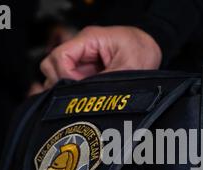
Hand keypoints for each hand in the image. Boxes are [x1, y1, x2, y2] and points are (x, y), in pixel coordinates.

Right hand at [40, 26, 161, 88]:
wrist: (151, 51)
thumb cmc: (142, 52)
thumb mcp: (127, 68)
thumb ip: (103, 81)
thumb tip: (82, 95)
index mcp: (89, 39)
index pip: (60, 57)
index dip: (66, 76)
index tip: (79, 88)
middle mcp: (81, 48)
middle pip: (51, 65)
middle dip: (62, 83)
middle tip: (81, 92)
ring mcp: (81, 59)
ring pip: (56, 75)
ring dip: (66, 88)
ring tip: (84, 94)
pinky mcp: (84, 70)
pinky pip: (67, 81)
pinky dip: (71, 91)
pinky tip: (83, 96)